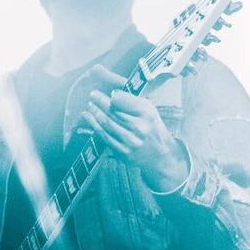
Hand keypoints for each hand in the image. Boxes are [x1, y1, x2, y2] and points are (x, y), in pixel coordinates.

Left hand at [80, 64, 189, 193]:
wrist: (161, 156)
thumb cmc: (153, 129)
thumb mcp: (150, 111)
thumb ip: (133, 103)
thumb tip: (113, 95)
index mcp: (147, 114)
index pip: (124, 101)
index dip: (114, 96)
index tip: (110, 94)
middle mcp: (139, 127)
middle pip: (113, 111)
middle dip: (100, 101)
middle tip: (92, 95)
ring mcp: (130, 141)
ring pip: (107, 123)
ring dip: (95, 112)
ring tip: (89, 105)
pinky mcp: (123, 152)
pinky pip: (105, 136)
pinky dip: (94, 125)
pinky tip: (88, 117)